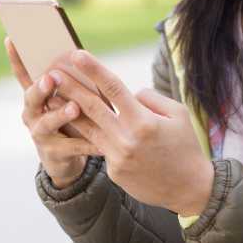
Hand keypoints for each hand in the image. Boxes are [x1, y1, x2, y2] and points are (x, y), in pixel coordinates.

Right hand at [5, 38, 102, 187]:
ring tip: (75, 108)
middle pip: (32, 97)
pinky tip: (100, 142)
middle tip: (51, 78)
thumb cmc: (71, 118)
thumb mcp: (69, 97)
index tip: (12, 39)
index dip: (16, 57)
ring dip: (60, 114)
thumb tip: (81, 54)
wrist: (66, 159)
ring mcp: (40, 134)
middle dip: (41, 87)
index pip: (23, 73)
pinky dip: (86, 144)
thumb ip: (72, 80)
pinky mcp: (54, 154)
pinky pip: (71, 147)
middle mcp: (32, 113)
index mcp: (35, 95)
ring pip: (47, 123)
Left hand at [47, 50, 213, 216]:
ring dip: (68, 110)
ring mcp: (117, 157)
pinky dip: (89, 133)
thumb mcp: (177, 114)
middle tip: (52, 71)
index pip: (113, 88)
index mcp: (143, 121)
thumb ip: (150, 99)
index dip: (94, 69)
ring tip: (52, 95)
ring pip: (87, 128)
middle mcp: (126, 138)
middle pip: (92, 107)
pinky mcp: (114, 171)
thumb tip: (129, 94)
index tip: (77, 54)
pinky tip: (75, 122)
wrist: (190, 188)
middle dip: (71, 87)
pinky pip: (101, 146)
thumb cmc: (185, 145)